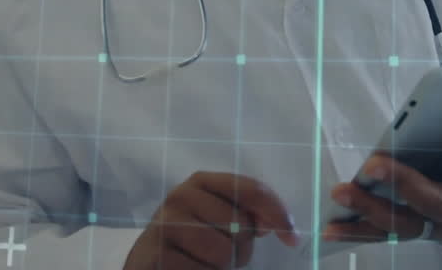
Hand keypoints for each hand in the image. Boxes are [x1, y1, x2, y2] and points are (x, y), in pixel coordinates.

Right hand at [124, 172, 298, 269]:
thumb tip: (279, 225)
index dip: (277, 213)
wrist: (149, 262)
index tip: (292, 237)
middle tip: (226, 255)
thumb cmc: (193, 240)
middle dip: (243, 248)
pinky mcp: (155, 255)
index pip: (252, 189)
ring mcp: (164, 225)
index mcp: (201, 181)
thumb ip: (248, 214)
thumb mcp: (220, 218)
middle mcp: (180, 196)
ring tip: (207, 263)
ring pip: (224, 252)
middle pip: (241, 226)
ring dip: (224, 267)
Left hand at [322, 95, 441, 263]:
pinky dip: (358, 230)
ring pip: (400, 222)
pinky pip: (385, 235)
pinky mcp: (419, 231)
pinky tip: (329, 226)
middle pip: (430, 199)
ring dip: (368, 208)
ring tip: (340, 191)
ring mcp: (437, 225)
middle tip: (374, 162)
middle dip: (402, 184)